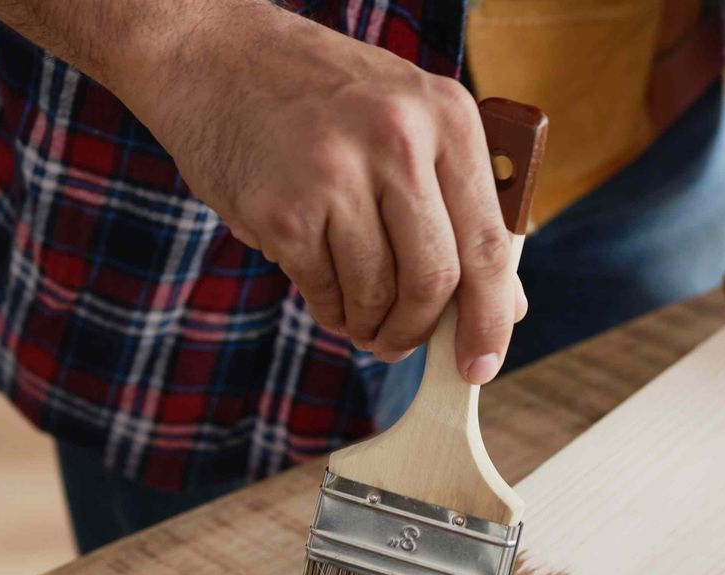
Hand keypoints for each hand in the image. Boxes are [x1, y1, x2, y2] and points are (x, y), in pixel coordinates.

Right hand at [112, 1, 522, 381]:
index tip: (481, 366)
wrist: (217, 58)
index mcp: (447, 118)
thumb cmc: (325, 100)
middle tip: (403, 345)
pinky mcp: (284, 210)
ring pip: (377, 295)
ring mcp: (336, 174)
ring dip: (370, 325)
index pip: (487, 243)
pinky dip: (330, 310)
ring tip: (359, 315)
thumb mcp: (409, 125)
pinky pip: (324, 292)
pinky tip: (326, 291)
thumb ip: (460, 208)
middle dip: (419, 330)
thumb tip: (507, 306)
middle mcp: (397, 140)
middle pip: (434, 279)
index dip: (490, 319)